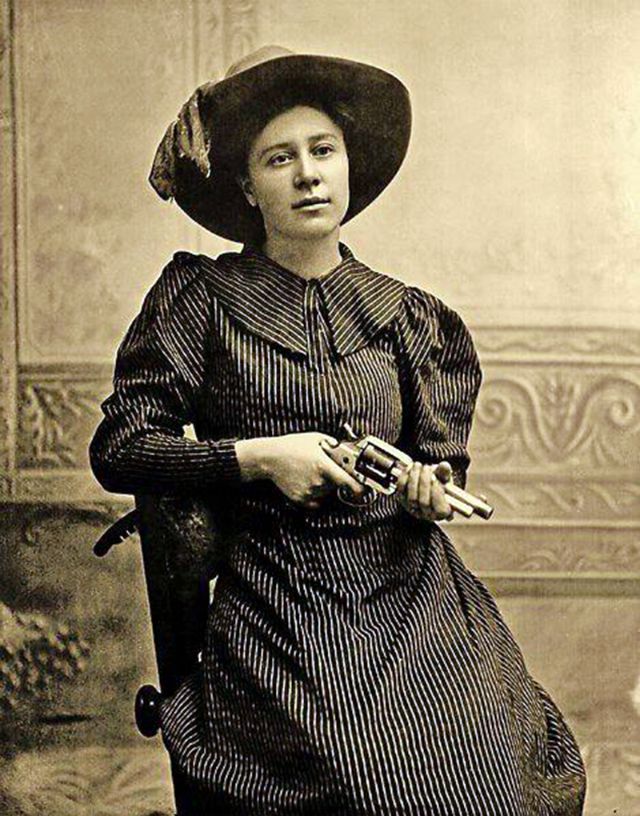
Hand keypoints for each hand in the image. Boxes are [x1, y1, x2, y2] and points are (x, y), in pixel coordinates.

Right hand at [236, 432, 366, 509]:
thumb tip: (345, 449)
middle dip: (336, 478)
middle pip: (337, 485)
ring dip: (325, 485)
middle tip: (324, 467)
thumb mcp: (316, 438)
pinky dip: (315, 494)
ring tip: (310, 472)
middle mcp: (318, 482)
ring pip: (326, 493)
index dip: (360, 489)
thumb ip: (334, 444)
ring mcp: (309, 492)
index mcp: (324, 466)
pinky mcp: (301, 500)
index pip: (349, 483)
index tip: (365, 490)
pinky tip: (306, 481)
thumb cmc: (292, 446)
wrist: (269, 458)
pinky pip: (316, 500)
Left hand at [397, 460, 452, 521]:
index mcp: (442, 512)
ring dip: (414, 478)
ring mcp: (413, 508)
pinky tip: (410, 467)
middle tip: (427, 467)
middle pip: (424, 502)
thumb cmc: (438, 482)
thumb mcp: (445, 477)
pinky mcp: (402, 499)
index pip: (440, 509)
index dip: (437, 493)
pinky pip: (401, 489)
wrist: (426, 482)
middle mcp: (427, 514)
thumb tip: (444, 466)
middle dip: (424, 483)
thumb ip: (445, 472)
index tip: (435, 478)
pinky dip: (405, 476)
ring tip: (419, 465)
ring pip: (412, 497)